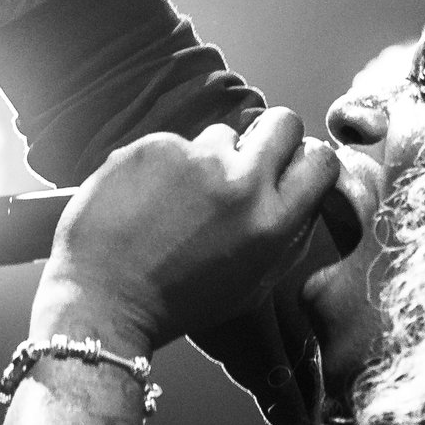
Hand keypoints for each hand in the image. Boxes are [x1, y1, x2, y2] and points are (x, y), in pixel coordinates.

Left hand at [34, 109, 342, 354]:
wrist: (103, 300)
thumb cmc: (177, 302)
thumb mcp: (251, 284)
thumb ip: (283, 237)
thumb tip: (301, 196)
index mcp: (272, 224)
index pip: (321, 161)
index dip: (308, 159)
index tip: (293, 165)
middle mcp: (241, 184)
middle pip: (283, 122)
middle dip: (272, 134)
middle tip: (248, 157)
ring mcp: (195, 159)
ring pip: (219, 134)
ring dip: (207, 158)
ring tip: (177, 201)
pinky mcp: (154, 146)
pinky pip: (172, 144)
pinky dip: (161, 165)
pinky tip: (144, 200)